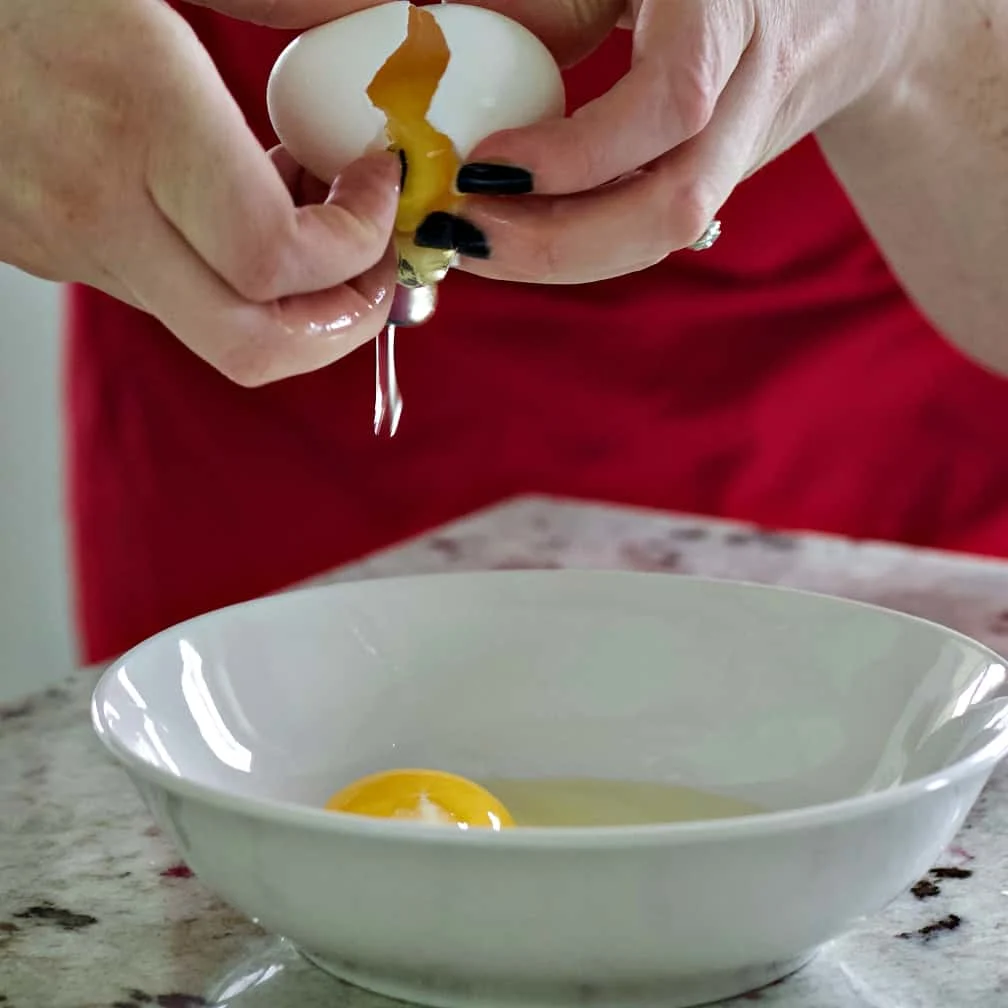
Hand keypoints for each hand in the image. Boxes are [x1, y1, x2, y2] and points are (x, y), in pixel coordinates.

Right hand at [0, 0, 396, 384]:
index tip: (380, 188)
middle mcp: (98, 204)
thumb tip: (390, 16)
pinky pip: (160, 290)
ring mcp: (62, 240)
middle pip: (252, 347)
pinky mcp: (39, 246)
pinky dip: (224, 271)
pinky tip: (230, 194)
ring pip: (211, 326)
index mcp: (135, 117)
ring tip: (312, 209)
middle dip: (340, 325)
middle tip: (375, 268)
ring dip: (289, 296)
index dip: (357, 247)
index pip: (275, 261)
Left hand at [433, 0, 923, 283]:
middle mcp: (753, 89)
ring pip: (668, 234)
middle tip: (464, 233)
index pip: (671, 103)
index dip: (576, 155)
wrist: (846, 0)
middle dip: (559, 242)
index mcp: (735, 10)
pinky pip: (654, 226)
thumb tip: (442, 46)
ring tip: (476, 243)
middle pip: (675, 204)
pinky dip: (580, 242)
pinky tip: (517, 232)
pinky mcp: (725, 179)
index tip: (485, 166)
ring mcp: (745, 145)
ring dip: (562, 258)